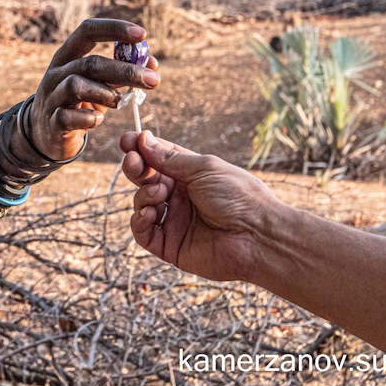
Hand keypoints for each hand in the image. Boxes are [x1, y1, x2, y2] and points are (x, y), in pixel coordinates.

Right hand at [29, 19, 159, 159]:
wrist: (46, 133)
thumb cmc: (77, 102)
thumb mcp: (97, 83)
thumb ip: (121, 73)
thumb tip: (152, 64)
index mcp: (68, 56)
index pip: (88, 31)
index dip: (115, 29)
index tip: (142, 34)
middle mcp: (56, 72)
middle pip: (90, 63)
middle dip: (125, 70)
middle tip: (153, 80)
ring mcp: (51, 97)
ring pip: (76, 86)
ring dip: (106, 93)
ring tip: (120, 102)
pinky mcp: (52, 121)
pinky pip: (68, 117)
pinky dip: (88, 118)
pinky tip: (98, 119)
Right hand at [120, 131, 285, 281]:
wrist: (258, 237)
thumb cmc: (240, 198)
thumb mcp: (204, 168)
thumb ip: (169, 158)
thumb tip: (143, 139)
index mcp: (190, 177)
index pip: (158, 160)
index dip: (141, 150)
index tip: (127, 140)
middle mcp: (180, 198)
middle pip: (145, 180)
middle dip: (135, 168)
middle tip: (133, 161)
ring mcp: (174, 221)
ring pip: (141, 204)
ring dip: (143, 195)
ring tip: (159, 193)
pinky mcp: (170, 246)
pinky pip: (143, 233)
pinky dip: (140, 221)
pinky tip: (151, 213)